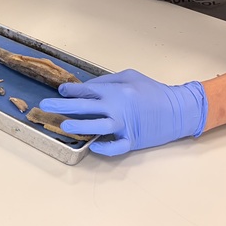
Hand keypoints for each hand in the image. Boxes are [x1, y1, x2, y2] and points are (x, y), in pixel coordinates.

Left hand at [39, 69, 206, 155]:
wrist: (179, 109)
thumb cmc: (153, 91)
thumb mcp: (130, 76)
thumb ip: (106, 82)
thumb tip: (84, 88)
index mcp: (116, 91)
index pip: (88, 90)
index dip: (71, 91)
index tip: (60, 91)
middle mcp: (117, 107)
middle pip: (86, 106)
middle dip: (64, 105)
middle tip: (46, 105)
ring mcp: (125, 125)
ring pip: (98, 126)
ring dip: (80, 125)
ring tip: (64, 125)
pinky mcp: (132, 140)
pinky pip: (116, 147)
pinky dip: (105, 148)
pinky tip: (94, 147)